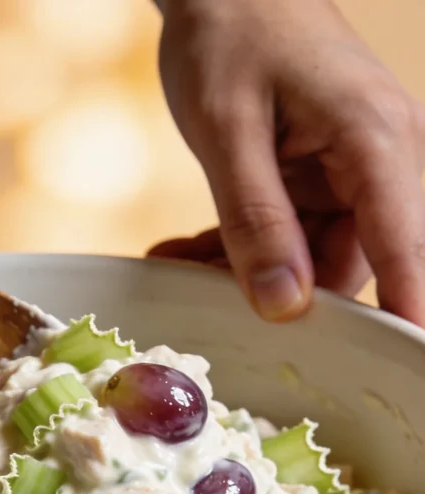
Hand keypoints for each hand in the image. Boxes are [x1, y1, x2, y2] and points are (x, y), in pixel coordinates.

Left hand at [150, 0, 424, 325]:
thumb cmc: (231, 34)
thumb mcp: (228, 132)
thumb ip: (255, 222)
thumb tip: (285, 306)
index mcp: (377, 142)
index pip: (406, 250)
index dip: (403, 317)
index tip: (396, 372)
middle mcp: (380, 161)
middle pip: (349, 268)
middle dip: (277, 293)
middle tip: (203, 288)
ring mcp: (351, 173)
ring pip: (311, 261)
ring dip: (245, 270)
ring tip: (178, 257)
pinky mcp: (320, 180)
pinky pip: (289, 239)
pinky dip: (240, 248)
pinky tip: (185, 249)